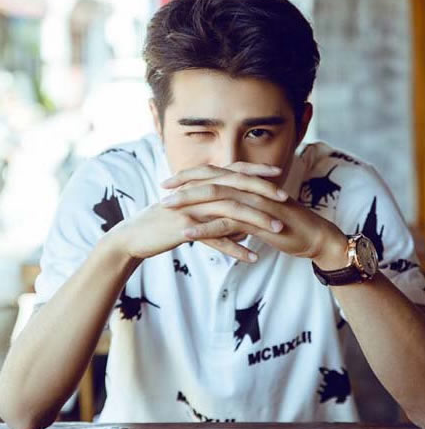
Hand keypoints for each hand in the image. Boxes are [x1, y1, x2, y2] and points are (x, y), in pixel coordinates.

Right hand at [111, 162, 287, 262]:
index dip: (255, 171)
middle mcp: (197, 191)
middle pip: (236, 186)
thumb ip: (217, 217)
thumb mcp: (191, 214)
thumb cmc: (164, 224)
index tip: (277, 173)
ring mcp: (191, 208)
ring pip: (231, 211)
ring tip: (278, 231)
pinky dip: (235, 249)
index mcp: (199, 184)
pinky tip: (252, 258)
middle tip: (286, 199)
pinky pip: (215, 239)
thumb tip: (241, 230)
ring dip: (257, 220)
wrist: (134, 236)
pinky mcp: (185, 228)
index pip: (232, 171)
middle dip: (263, 192)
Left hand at [163, 164, 348, 267]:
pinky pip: (226, 223)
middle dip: (184, 183)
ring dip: (188, 203)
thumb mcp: (263, 213)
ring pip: (215, 198)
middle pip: (211, 180)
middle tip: (162, 187)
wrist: (316, 237)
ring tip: (166, 207)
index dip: (193, 175)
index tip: (172, 179)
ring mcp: (253, 203)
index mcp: (249, 185)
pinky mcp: (258, 221)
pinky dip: (204, 227)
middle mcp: (249, 189)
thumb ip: (244, 209)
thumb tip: (226, 215)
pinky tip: (187, 232)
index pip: (216, 174)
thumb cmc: (290, 225)